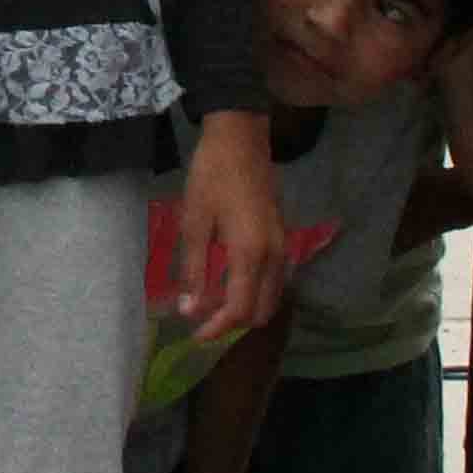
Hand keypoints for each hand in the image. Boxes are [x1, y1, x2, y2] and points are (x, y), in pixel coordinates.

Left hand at [170, 113, 286, 341]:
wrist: (241, 137)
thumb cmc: (212, 176)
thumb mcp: (194, 222)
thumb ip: (193, 270)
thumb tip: (189, 309)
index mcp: (251, 253)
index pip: (240, 309)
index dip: (217, 328)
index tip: (195, 335)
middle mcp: (275, 256)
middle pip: (261, 310)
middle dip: (233, 322)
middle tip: (202, 321)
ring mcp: (283, 246)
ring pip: (272, 296)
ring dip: (246, 308)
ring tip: (213, 304)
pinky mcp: (282, 237)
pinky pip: (275, 280)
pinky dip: (255, 291)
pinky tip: (230, 283)